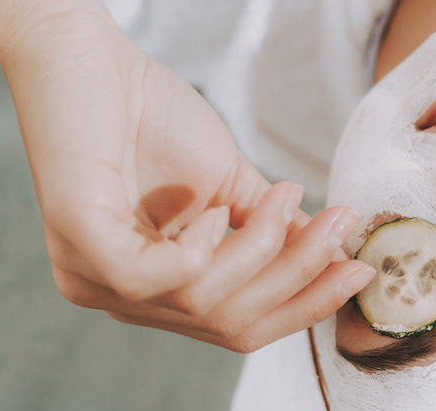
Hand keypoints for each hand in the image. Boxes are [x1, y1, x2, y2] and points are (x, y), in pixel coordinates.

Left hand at [0, 4, 373, 351]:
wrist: (92, 57)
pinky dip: (199, 253)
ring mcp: (92, 276)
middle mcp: (120, 299)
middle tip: (340, 227)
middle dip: (298, 277)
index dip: (305, 306)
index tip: (359, 270)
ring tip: (286, 198)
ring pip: (203, 303)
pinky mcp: (76, 241)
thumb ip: (276, 233)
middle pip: (230, 324)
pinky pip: (151, 280)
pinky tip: (214, 214)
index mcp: (157, 293)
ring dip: (261, 251)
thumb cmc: (155, 119)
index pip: (240, 329)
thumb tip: (341, 261)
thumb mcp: (233, 189)